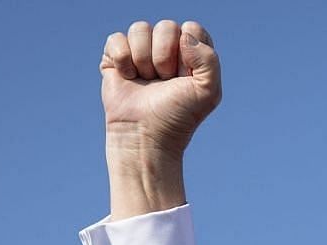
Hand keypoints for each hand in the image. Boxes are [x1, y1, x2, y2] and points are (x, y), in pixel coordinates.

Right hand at [99, 19, 220, 216]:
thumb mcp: (208, 92)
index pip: (191, 29)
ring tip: (146, 81)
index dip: (187, 52)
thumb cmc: (179, 116)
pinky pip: (117, 38)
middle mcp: (167, 48)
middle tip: (164, 81)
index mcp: (192, 52)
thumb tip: (184, 35)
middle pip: (166, 27)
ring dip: (143, 59)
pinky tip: (127, 78)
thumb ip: (210, 59)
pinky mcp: (116, 57)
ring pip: (139, 28)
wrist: (146, 135)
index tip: (185, 77)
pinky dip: (122, 60)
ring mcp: (141, 51)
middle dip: (164, 57)